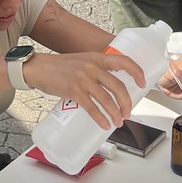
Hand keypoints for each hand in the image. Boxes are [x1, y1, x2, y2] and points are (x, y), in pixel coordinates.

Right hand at [25, 51, 145, 129]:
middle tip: (127, 113)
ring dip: (115, 113)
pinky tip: (104, 124)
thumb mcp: (82, 60)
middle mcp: (93, 66)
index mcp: (97, 57)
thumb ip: (97, 68)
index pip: (124, 61)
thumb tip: (111, 85)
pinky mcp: (73, 90)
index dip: (137, 72)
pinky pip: (92, 107)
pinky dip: (100, 118)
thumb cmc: (60, 67)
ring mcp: (83, 79)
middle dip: (126, 103)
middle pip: (118, 87)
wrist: (38, 68)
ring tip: (118, 122)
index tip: (143, 84)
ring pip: (107, 99)